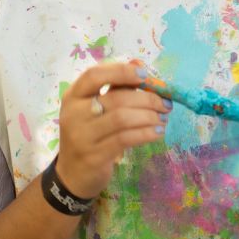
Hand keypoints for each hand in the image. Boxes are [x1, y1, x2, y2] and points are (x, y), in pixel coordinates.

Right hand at [55, 62, 169, 199]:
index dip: (121, 71)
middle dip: (147, 99)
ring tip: (163, 118)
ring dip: (149, 116)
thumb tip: (138, 64)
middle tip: (165, 103)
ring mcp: (82, 136)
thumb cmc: (89, 134)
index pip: (94, 75)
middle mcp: (74, 113)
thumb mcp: (96, 108)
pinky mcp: (94, 156)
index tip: (145, 74)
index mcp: (74, 96)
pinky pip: (125, 139)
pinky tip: (157, 132)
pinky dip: (146, 133)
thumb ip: (116, 85)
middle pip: (115, 98)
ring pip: (122, 118)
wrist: (72, 174)